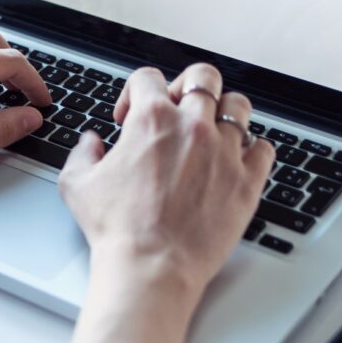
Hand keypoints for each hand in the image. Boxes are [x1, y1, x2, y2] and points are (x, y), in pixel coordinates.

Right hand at [58, 63, 275, 316]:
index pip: (148, 77)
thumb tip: (90, 143)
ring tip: (211, 131)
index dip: (134, 92)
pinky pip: (264, 148)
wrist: (151, 266)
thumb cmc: (116, 229)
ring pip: (238, 106)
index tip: (130, 116)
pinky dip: (252, 150)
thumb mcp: (77, 184)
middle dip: (187, 87)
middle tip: (177, 109)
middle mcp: (192, 127)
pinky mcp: (247, 181)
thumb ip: (82, 153)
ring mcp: (225, 152)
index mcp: (151, 120)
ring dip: (223, 112)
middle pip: (204, 77)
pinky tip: (235, 160)